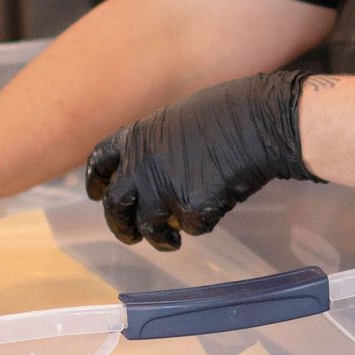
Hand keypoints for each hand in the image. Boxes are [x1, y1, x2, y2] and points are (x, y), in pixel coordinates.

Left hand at [85, 72, 312, 251]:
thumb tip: (161, 174)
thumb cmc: (229, 112)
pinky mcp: (191, 209)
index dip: (96, 181)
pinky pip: (190, 227)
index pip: (100, 162)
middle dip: (119, 225)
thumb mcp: (178, 120)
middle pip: (115, 205)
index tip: (96, 194)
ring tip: (170, 242)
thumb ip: (159, 148)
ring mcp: (164, 190)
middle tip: (129, 235)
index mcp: (137, 137)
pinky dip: (201, 223)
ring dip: (159, 239)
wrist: (258, 120)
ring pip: (149, 227)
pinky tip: (215, 209)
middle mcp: (142, 166)